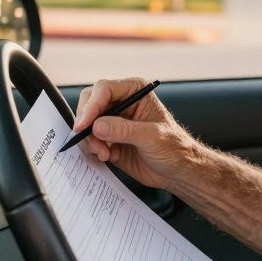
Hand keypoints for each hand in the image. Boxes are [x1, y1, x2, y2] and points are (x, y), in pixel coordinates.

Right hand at [73, 77, 196, 188]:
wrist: (177, 171)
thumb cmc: (174, 148)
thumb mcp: (152, 137)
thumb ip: (124, 130)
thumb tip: (98, 126)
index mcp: (135, 91)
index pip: (104, 89)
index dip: (91, 106)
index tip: (84, 125)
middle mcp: (122, 102)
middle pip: (90, 103)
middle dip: (87, 123)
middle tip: (90, 140)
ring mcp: (114, 121)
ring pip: (87, 123)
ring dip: (90, 139)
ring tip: (104, 153)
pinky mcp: (109, 139)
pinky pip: (90, 139)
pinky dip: (93, 148)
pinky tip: (107, 156)